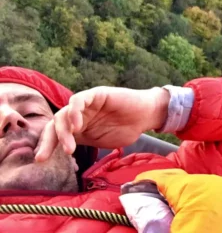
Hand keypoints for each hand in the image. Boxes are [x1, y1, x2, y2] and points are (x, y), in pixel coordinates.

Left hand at [35, 86, 169, 161]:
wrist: (146, 115)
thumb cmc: (127, 129)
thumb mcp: (100, 142)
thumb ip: (83, 143)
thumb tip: (64, 156)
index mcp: (78, 126)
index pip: (56, 134)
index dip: (46, 145)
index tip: (41, 161)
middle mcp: (78, 114)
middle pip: (55, 124)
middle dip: (48, 141)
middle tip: (44, 157)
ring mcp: (86, 104)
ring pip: (63, 114)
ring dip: (63, 132)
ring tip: (69, 148)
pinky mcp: (96, 94)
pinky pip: (78, 100)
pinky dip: (74, 112)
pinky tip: (77, 126)